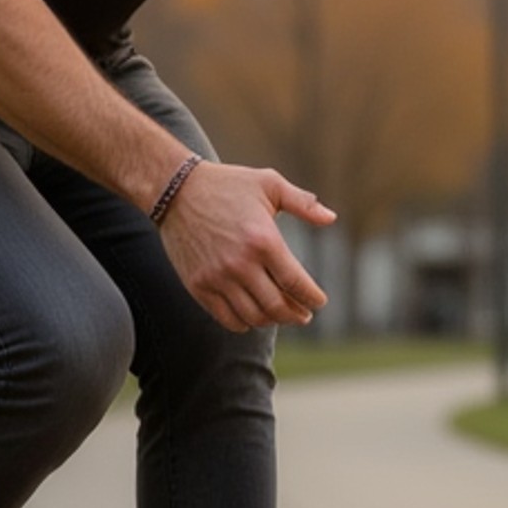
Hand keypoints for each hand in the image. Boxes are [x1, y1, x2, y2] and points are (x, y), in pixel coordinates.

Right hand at [158, 160, 336, 330]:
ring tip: (281, 316)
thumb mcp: (269, 183)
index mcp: (263, 240)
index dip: (311, 297)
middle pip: (276, 306)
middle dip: (296, 315)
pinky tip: (252, 318)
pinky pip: (225, 318)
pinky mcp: (198, 286)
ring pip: (252, 316)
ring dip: (272, 321)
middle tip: (304, 315)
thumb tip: (331, 218)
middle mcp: (240, 264)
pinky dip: (243, 324)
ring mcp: (217, 278)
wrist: (176, 190)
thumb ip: (303, 203)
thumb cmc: (227, 184)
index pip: (295, 282)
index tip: (319, 302)